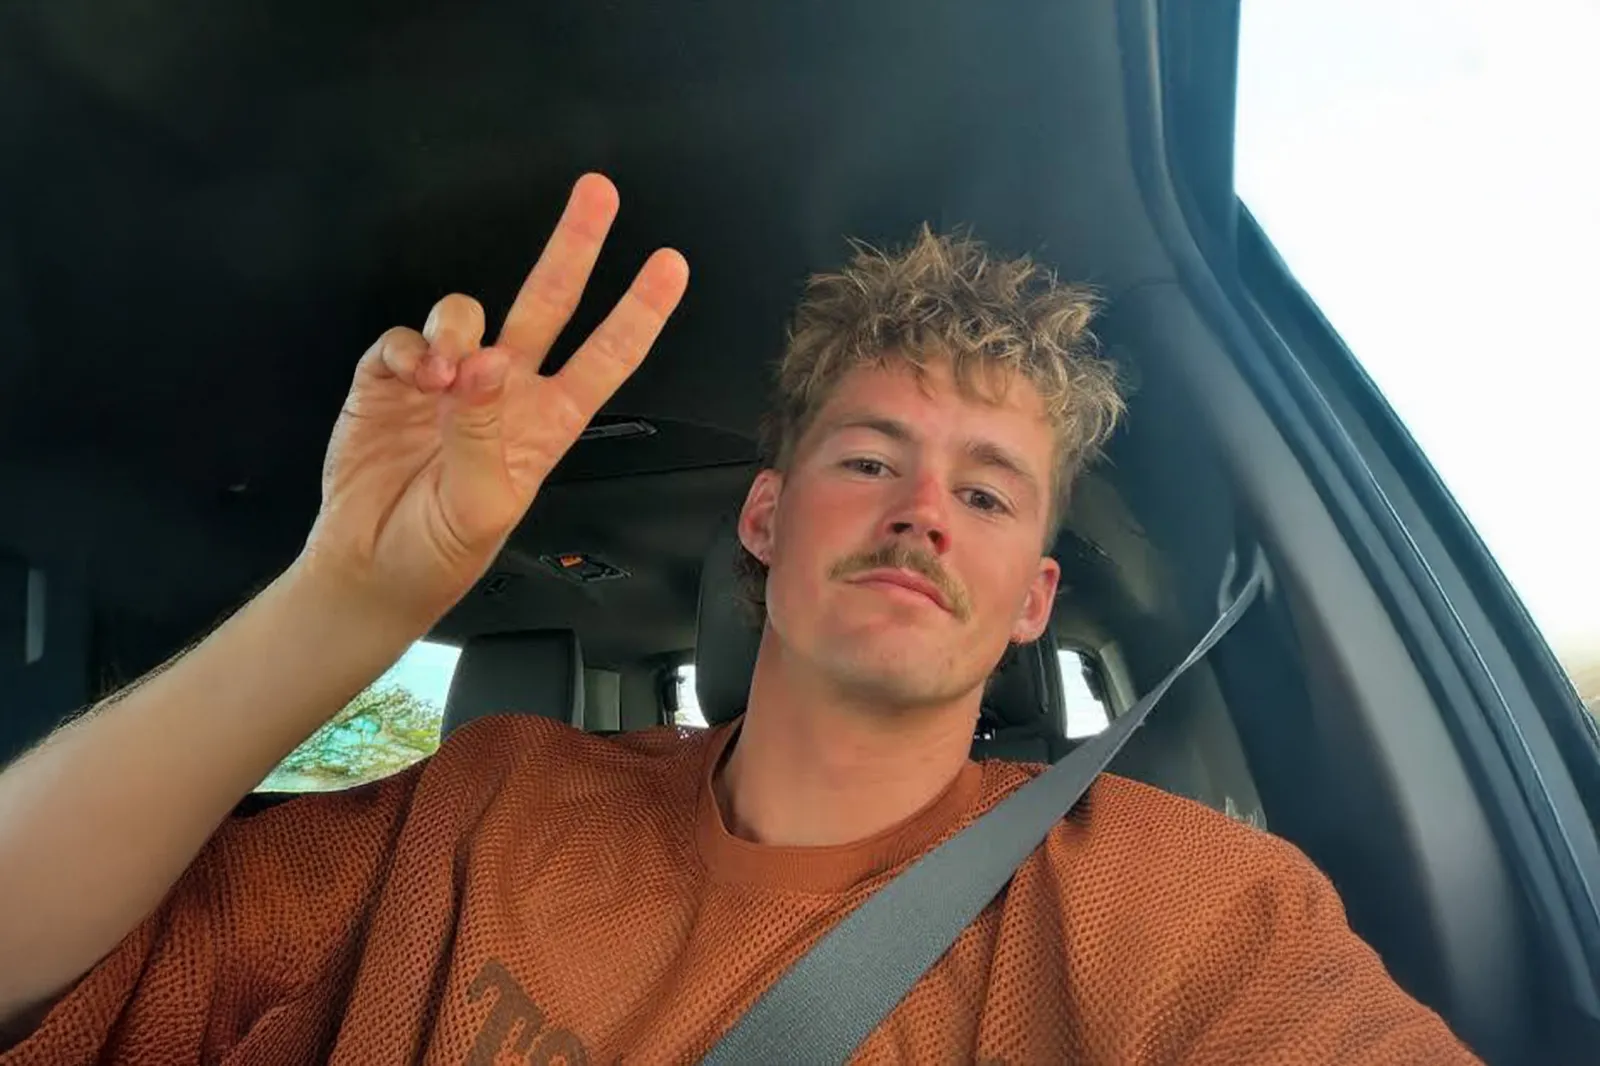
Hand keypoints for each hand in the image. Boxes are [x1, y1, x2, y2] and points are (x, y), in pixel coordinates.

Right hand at [298, 174, 688, 627]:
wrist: (371, 566)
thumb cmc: (441, 549)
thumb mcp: (482, 505)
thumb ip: (484, 434)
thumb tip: (486, 364)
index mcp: (547, 423)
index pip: (606, 356)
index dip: (640, 311)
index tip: (671, 265)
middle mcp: (504, 390)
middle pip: (548, 303)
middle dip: (573, 245)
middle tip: (599, 192)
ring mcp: (449, 378)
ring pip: (469, 313)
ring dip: (460, 327)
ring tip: (446, 374)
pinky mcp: (394, 379)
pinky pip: (406, 337)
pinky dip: (410, 347)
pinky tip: (412, 374)